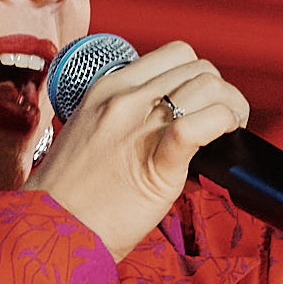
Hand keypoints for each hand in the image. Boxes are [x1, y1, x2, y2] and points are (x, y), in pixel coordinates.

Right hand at [22, 40, 251, 258]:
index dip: (200, 75)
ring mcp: (139, 126)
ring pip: (208, 84)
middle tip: (222, 121)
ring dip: (230, 106)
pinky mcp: (156, 162)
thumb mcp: (91, 129)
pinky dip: (224, 123)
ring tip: (226, 132)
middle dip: (220, 91)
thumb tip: (169, 115)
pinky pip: (199, 125)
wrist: (52, 228)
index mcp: (108, 86)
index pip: (175, 54)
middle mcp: (125, 98)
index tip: (203, 102)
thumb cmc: (72, 192)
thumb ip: (126, 113)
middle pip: (198, 67)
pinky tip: (224, 137)